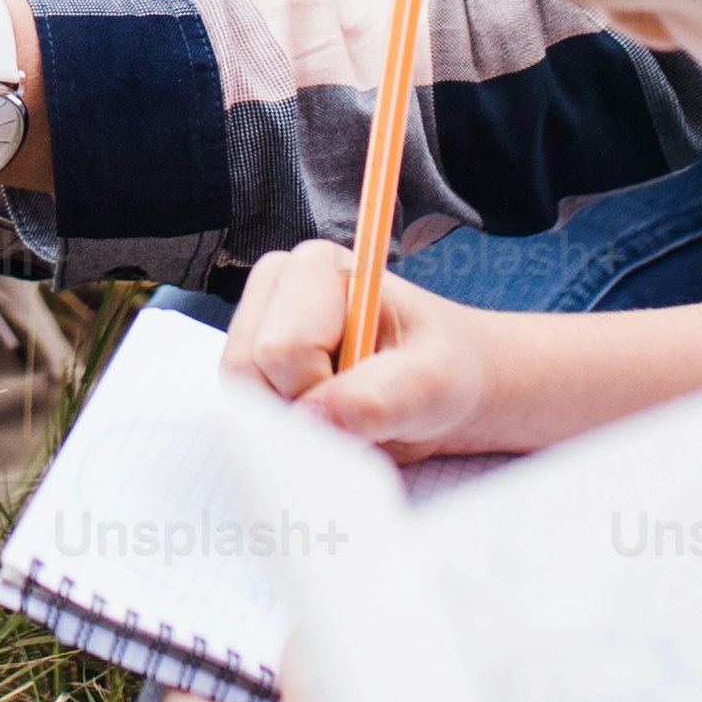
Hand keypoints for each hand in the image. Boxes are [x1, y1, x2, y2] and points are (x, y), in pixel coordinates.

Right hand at [226, 241, 532, 457]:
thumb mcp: (433, 382)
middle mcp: (277, 289)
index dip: (323, 390)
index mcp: (316, 267)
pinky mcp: (257, 370)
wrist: (460, 390)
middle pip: (248, 374)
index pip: (281, 350)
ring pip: (242, 402)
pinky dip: (290, 434)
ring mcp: (260, 329)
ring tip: (349, 413)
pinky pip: (247, 418)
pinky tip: (331, 421)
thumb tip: (308, 419)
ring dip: (298, 427)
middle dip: (305, 410)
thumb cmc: (452, 370)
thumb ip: (377, 398)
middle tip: (361, 407)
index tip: (372, 390)